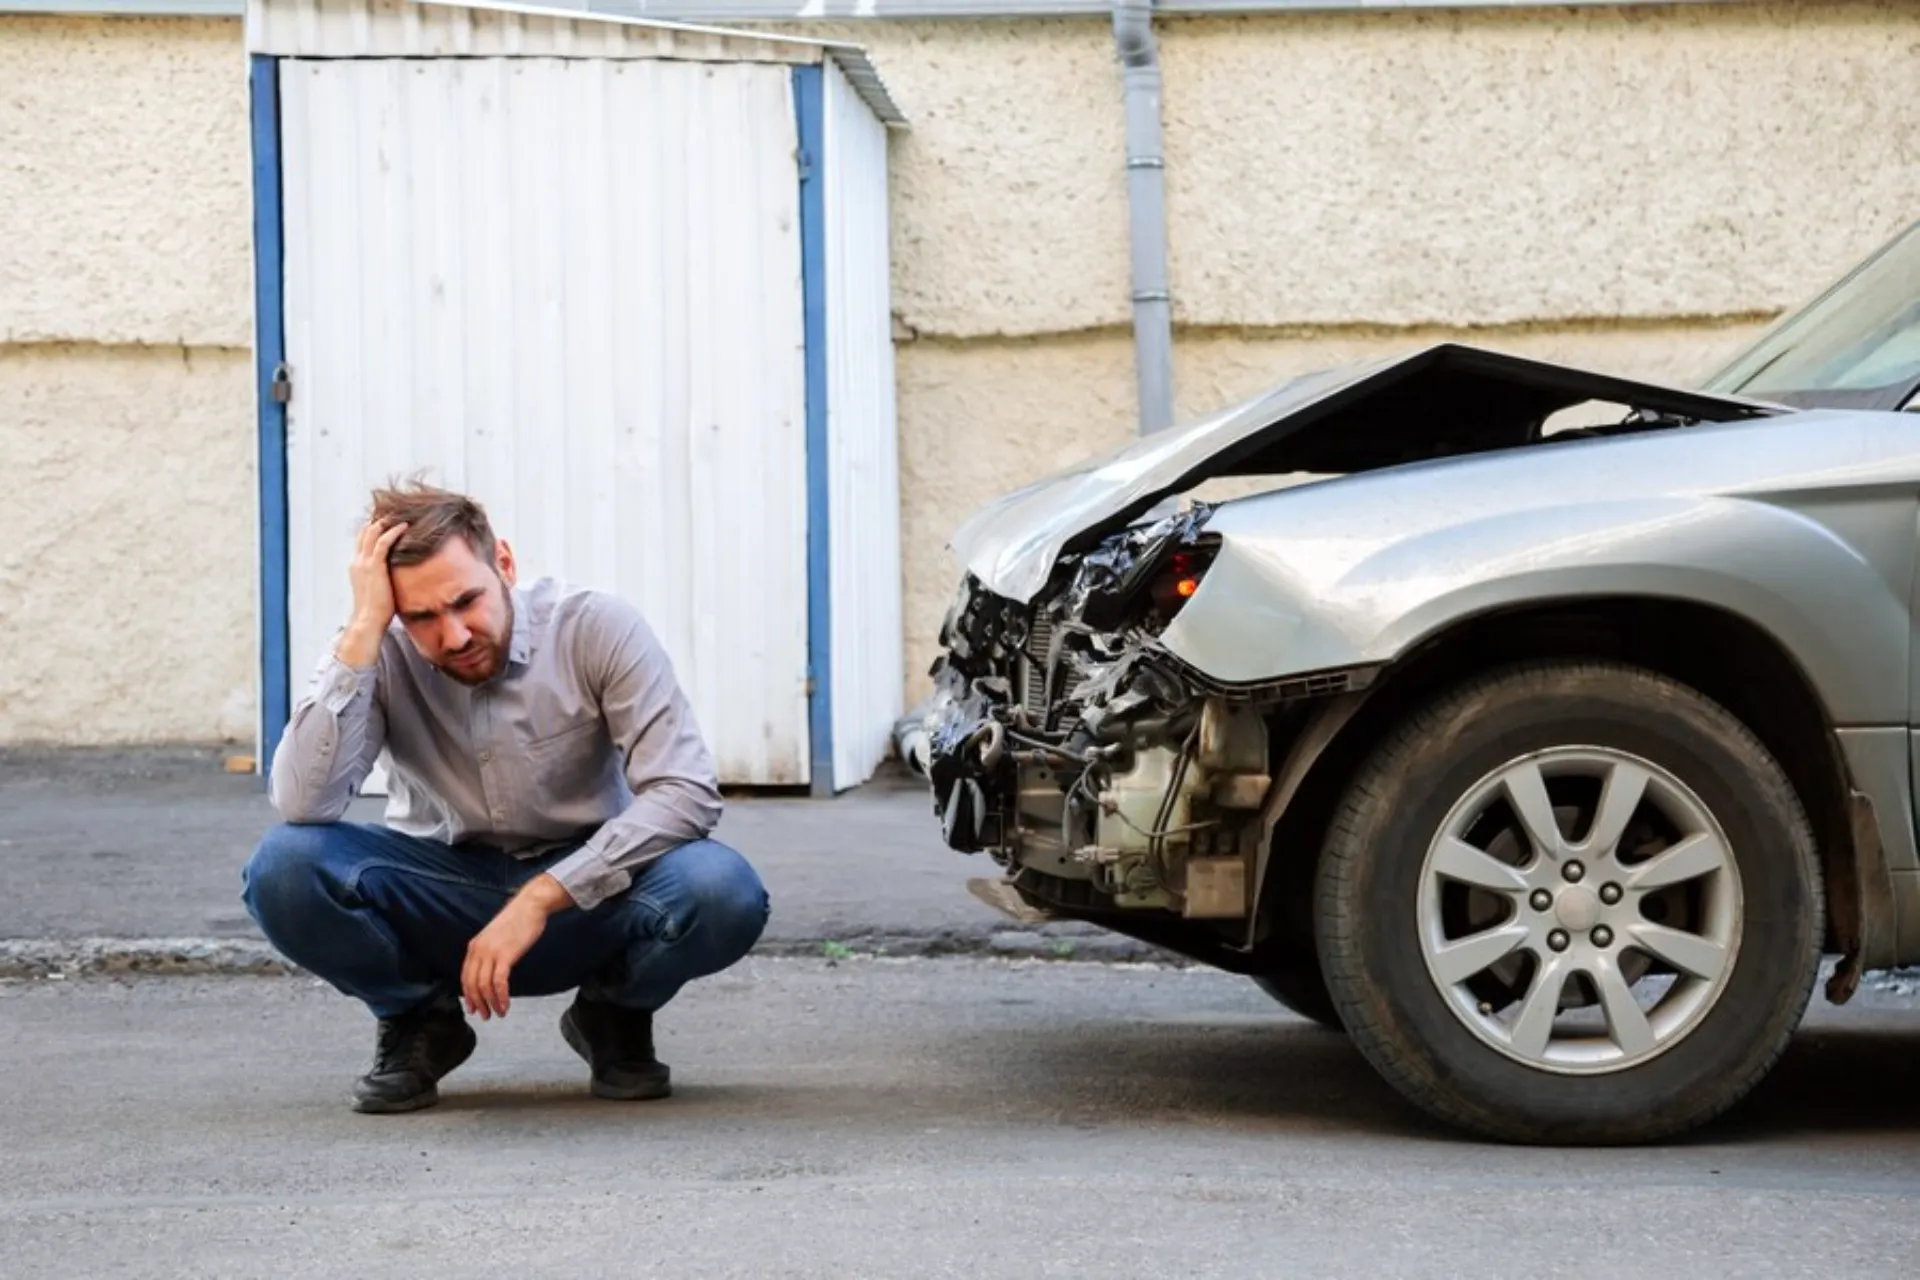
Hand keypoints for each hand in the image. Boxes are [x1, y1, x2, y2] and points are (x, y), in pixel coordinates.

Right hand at [334, 519, 408, 666]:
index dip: (374, 527)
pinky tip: (404, 526)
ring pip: (373, 532)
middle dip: (379, 519)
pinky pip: (383, 542)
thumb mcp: (379, 589)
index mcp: (356, 566)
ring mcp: (364, 563)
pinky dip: (393, 531)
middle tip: (397, 510)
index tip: (389, 519)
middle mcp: (357, 561)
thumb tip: (396, 577)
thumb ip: (383, 578)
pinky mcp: (374, 567)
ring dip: (387, 521)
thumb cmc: (377, 611)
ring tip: (402, 514)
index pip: (362, 540)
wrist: (369, 621)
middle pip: (365, 531)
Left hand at [460, 875, 570, 1018]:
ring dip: (491, 1003)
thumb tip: (490, 970)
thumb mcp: (495, 936)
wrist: (530, 905)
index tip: (473, 1008)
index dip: (468, 996)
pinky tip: (506, 1004)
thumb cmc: (517, 920)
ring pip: (484, 986)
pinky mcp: (505, 955)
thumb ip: (489, 952)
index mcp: (474, 946)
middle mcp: (479, 950)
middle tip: (486, 1016)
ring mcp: (491, 953)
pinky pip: (499, 982)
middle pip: (472, 984)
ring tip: (499, 1013)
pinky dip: (501, 996)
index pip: (465, 977)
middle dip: (478, 1004)